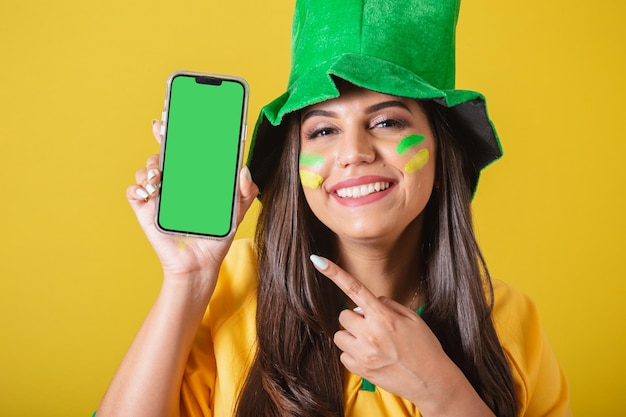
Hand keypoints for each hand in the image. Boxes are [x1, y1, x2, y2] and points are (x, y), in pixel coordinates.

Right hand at [126, 120, 258, 281]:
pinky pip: (134, 192)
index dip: (181, 128)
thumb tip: (244, 170)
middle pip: (164, 151)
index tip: (180, 113)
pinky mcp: (144, 209)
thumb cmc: (216, 234)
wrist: (201, 263)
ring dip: (151, 165)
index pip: (186, 147)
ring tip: (161, 174)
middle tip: (163, 127)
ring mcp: (158, 194)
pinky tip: (150, 191)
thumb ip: (245, 190)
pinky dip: (138, 187)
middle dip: (161, 135)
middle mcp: (174, 180)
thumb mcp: (236, 210)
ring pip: (147, 168)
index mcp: (195, 176)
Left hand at [309, 255, 460, 407]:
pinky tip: (372, 357)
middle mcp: (370, 334)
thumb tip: (370, 301)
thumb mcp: (413, 318)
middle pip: (343, 315)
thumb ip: (388, 305)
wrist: (432, 382)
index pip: (355, 289)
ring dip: (352, 336)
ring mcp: (363, 354)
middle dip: (355, 318)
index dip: (334, 274)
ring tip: (372, 344)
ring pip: (339, 335)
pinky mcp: (360, 370)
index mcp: (383, 317)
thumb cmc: (425, 347)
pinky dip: (353, 354)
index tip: (318, 261)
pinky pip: (343, 355)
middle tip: (373, 327)